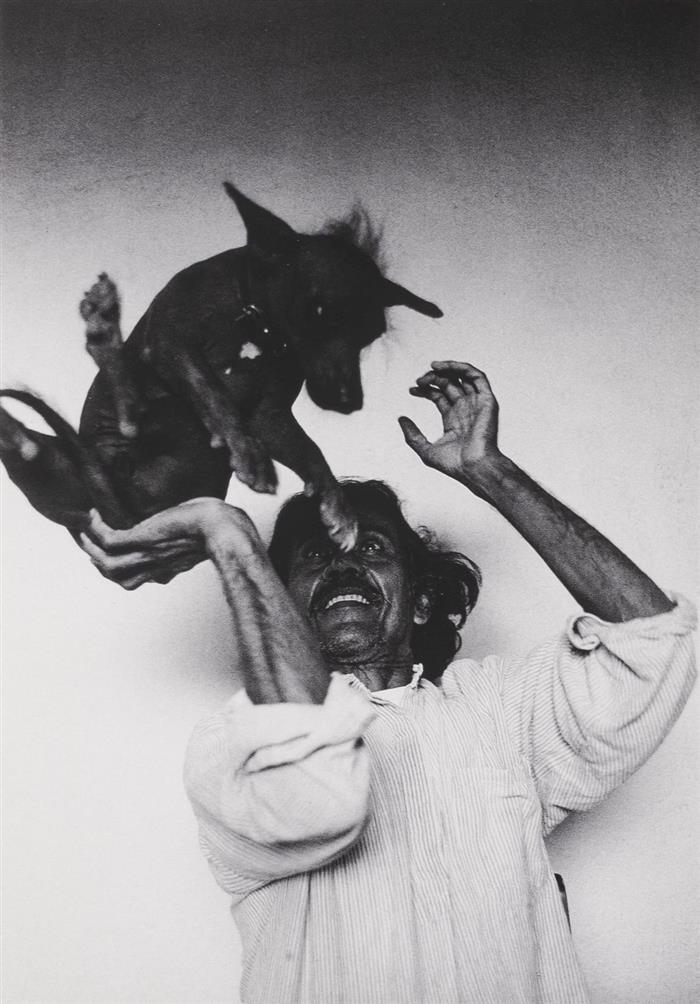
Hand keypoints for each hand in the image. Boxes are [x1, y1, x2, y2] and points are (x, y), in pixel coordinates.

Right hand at [79, 498, 251, 589]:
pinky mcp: (144, 539)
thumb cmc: (217, 527)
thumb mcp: (198, 533)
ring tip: (81, 528)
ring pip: (106, 563)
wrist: (224, 528)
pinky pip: (109, 541)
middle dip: (96, 558)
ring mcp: (147, 554)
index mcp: (166, 568)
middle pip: (114, 575)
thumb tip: (182, 521)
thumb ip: (185, 535)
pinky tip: (94, 515)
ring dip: (89, 546)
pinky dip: (97, 529)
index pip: (133, 578)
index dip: (115, 566)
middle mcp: (154, 566)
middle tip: (86, 539)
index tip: (106, 551)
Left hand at [399, 361, 501, 485]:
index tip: (412, 389)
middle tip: (420, 380)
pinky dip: (464, 368)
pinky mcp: (486, 401)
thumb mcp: (425, 450)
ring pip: (463, 377)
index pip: (438, 396)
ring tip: (432, 367)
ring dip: (448, 369)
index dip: (425, 389)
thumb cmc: (454, 465)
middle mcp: (465, 409)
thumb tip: (401, 419)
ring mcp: (476, 404)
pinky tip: (447, 367)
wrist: (473, 468)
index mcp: (453, 419)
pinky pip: (478, 378)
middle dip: (433, 378)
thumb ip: (412, 435)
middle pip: (449, 384)